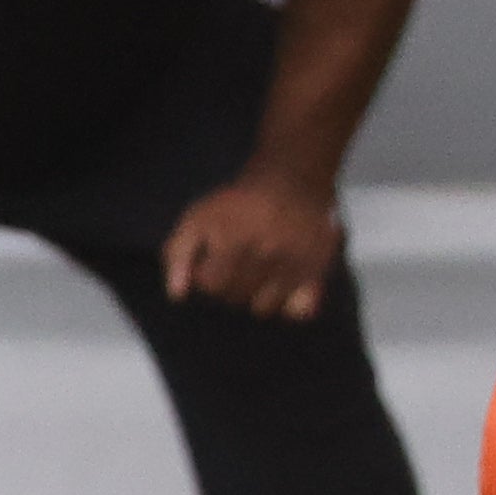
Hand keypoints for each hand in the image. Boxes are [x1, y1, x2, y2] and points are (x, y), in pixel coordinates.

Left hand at [163, 167, 345, 320]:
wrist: (289, 183)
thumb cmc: (237, 204)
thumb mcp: (197, 217)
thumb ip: (177, 254)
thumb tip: (177, 295)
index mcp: (234, 239)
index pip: (212, 286)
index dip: (208, 275)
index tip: (213, 260)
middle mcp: (266, 254)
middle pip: (236, 299)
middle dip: (229, 286)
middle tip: (236, 263)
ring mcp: (294, 264)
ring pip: (264, 308)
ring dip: (255, 297)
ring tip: (257, 272)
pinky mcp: (318, 270)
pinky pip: (299, 311)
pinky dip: (289, 306)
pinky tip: (282, 284)